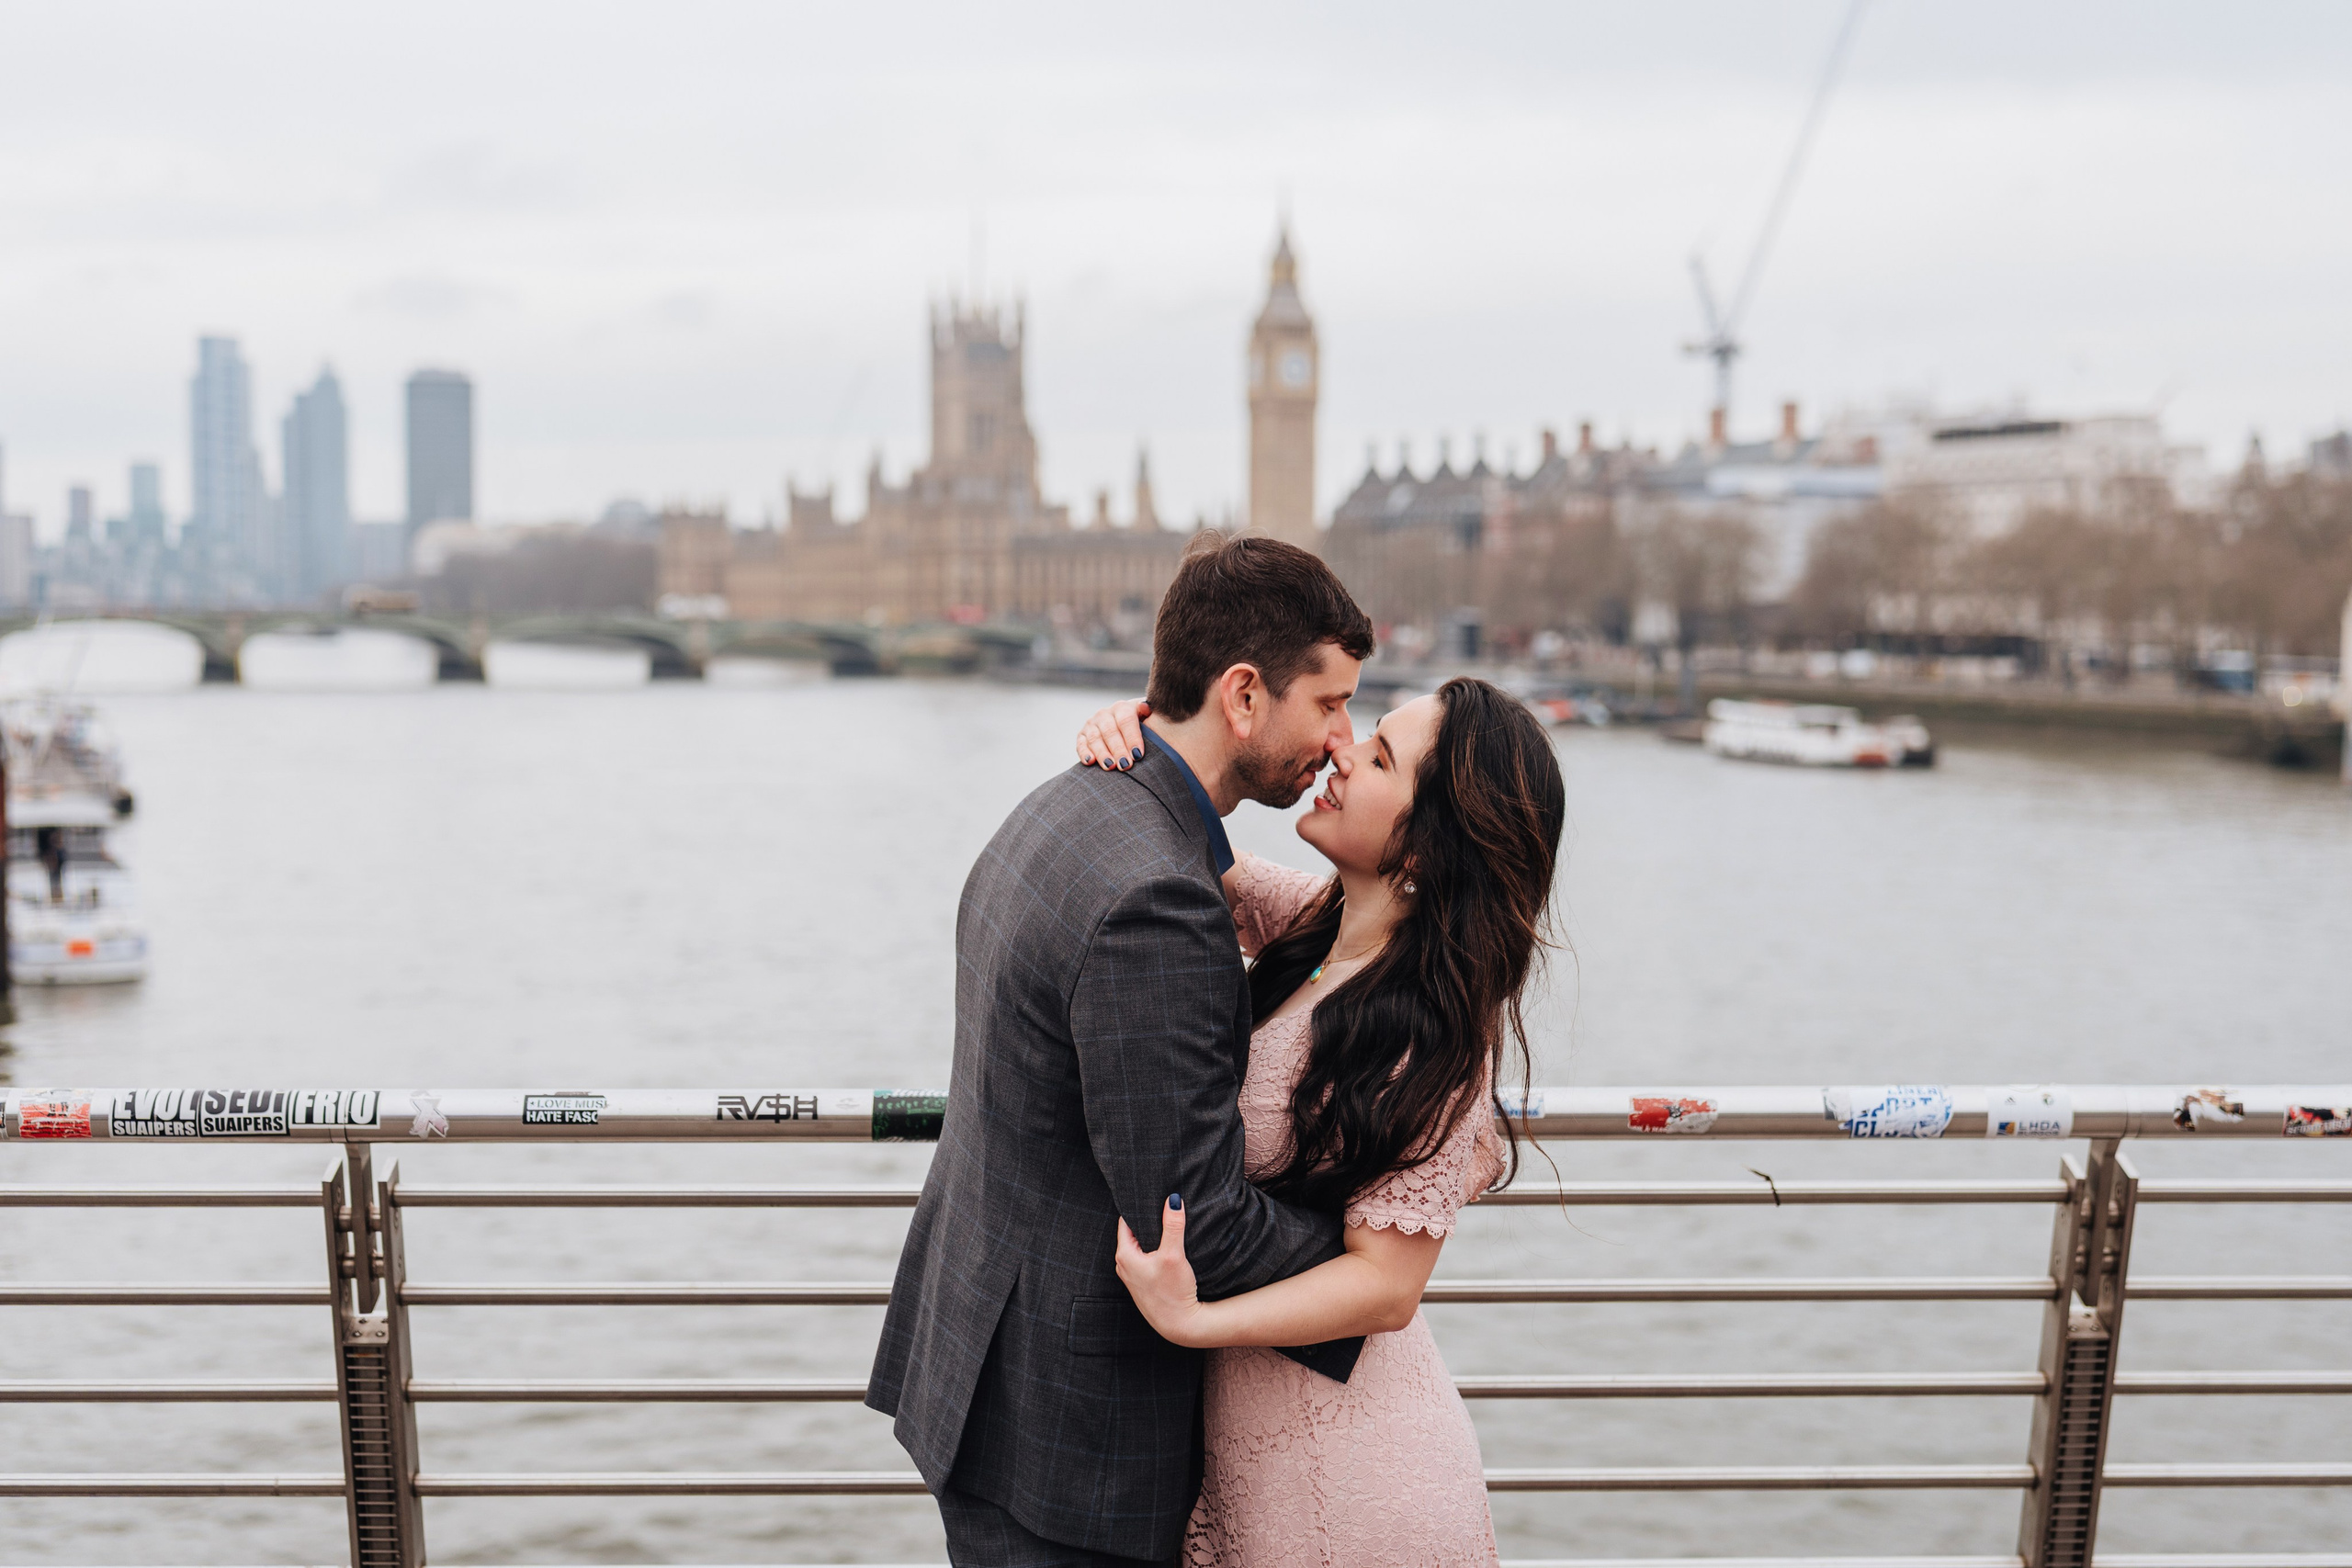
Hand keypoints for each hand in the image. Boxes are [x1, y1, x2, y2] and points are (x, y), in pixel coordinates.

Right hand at [1076, 698, 1149, 770]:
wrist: (1123, 724)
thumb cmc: (1140, 725)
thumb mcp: (1147, 716)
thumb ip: (1148, 712)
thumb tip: (1145, 707)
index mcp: (1122, 707)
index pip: (1126, 721)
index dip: (1132, 738)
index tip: (1138, 755)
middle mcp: (1104, 714)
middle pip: (1110, 731)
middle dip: (1118, 749)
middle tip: (1126, 765)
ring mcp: (1091, 724)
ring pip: (1095, 738)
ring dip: (1102, 753)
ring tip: (1110, 766)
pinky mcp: (1082, 735)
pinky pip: (1081, 744)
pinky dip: (1084, 753)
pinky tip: (1090, 762)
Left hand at [1114, 1195, 1213, 1347]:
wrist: (1180, 1325)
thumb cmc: (1173, 1292)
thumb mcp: (1174, 1254)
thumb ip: (1172, 1226)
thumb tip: (1173, 1199)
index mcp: (1125, 1255)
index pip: (1126, 1222)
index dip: (1136, 1207)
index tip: (1146, 1194)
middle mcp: (1124, 1265)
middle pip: (1132, 1234)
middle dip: (1144, 1220)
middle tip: (1158, 1202)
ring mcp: (1133, 1276)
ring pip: (1139, 1247)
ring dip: (1149, 1236)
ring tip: (1163, 1221)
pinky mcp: (1144, 1283)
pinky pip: (1144, 1258)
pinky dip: (1153, 1249)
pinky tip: (1166, 1246)